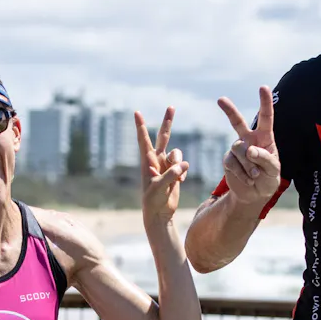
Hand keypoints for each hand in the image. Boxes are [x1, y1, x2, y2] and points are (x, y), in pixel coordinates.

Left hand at [136, 107, 188, 226]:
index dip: (141, 126)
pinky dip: (183, 171)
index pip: (144, 140)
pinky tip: (180, 182)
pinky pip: (183, 164)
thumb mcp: (160, 187)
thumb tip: (184, 164)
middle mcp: (156, 160)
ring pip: (178, 154)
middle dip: (167, 122)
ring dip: (179, 163)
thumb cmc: (154, 201)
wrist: (160, 213)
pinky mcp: (175, 172)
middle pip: (163, 137)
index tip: (137, 113)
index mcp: (147, 161)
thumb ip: (171, 174)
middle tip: (171, 107)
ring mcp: (166, 165)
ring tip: (177, 178)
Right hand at [216, 85, 280, 205]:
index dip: (265, 102)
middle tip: (220, 99)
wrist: (255, 195)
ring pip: (239, 149)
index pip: (265, 117)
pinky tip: (248, 179)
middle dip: (229, 111)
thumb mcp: (274, 171)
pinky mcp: (228, 160)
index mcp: (264, 137)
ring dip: (248, 164)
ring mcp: (237, 149)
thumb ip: (266, 158)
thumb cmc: (269, 179)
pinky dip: (241, 173)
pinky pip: (232, 163)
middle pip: (237, 122)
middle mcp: (249, 140)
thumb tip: (250, 150)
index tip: (263, 88)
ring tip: (255, 175)